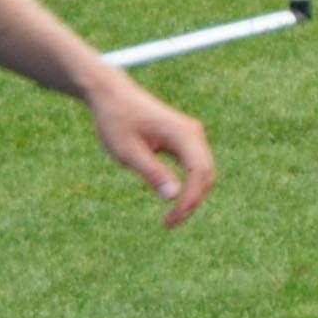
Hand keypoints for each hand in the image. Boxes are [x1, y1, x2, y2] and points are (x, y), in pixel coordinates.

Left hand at [86, 75, 214, 225]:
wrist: (111, 95)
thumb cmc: (117, 120)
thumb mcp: (128, 151)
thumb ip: (152, 172)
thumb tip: (174, 196)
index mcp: (183, 133)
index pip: (200, 172)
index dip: (190, 200)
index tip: (171, 219)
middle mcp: (193, 133)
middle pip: (206, 175)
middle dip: (192, 202)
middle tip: (169, 223)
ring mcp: (191, 136)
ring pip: (203, 172)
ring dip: (191, 195)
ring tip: (171, 217)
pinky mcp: (184, 139)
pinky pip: (194, 167)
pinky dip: (188, 185)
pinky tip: (173, 198)